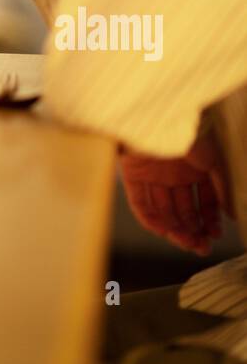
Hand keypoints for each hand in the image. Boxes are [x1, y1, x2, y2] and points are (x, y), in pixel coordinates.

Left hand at [118, 132, 232, 255]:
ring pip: (163, 210)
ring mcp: (152, 176)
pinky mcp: (132, 175)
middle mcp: (173, 174)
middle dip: (193, 230)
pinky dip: (151, 220)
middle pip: (182, 209)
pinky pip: (140, 203)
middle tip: (202, 248)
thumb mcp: (214, 161)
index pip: (202, 202)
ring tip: (187, 243)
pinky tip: (165, 232)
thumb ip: (223, 188)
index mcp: (193, 169)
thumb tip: (231, 215)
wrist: (161, 116)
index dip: (209, 219)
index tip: (215, 235)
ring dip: (175, 229)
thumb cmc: (191, 133)